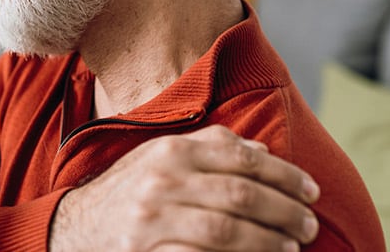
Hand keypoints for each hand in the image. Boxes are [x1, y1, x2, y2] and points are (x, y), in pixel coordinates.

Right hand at [50, 125, 320, 251]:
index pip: (243, 159)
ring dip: (267, 242)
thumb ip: (213, 148)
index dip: (285, 176)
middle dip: (284, 212)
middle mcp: (162, 181)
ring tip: (291, 248)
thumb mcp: (165, 156)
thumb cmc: (132, 189)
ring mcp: (152, 221)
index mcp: (172, 150)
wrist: (76, 226)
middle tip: (310, 225)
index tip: (312, 191)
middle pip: (240, 196)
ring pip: (225, 231)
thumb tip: (264, 153)